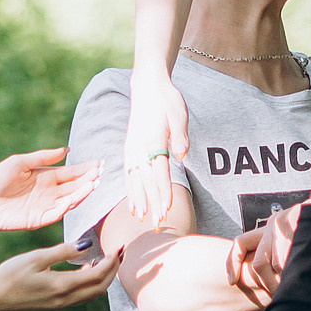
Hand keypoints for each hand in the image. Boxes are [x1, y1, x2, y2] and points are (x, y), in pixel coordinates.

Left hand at [0, 148, 101, 233]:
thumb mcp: (20, 162)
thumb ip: (43, 157)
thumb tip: (66, 150)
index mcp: (46, 177)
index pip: (71, 173)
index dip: (85, 169)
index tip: (99, 163)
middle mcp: (49, 192)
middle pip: (74, 186)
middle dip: (88, 180)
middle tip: (100, 173)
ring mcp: (45, 206)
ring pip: (70, 200)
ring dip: (82, 193)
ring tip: (93, 184)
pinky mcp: (39, 219)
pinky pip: (57, 213)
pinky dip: (67, 206)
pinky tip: (74, 197)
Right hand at [0, 238, 119, 310]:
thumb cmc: (11, 275)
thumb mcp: (36, 258)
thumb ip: (62, 251)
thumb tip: (86, 244)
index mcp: (61, 285)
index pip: (97, 275)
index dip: (111, 262)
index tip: (118, 246)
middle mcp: (65, 299)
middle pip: (100, 288)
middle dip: (114, 271)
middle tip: (120, 253)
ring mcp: (61, 304)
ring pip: (93, 294)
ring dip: (105, 279)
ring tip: (109, 260)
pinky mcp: (56, 305)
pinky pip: (83, 297)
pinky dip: (93, 284)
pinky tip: (88, 270)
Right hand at [124, 71, 189, 225]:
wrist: (147, 86)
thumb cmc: (167, 100)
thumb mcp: (179, 113)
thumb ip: (180, 135)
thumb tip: (182, 154)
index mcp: (153, 140)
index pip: (159, 172)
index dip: (163, 192)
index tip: (166, 210)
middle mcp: (139, 147)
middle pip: (146, 181)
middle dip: (151, 203)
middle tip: (157, 224)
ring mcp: (132, 148)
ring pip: (134, 180)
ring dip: (138, 200)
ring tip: (141, 218)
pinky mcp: (129, 148)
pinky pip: (128, 173)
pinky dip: (129, 189)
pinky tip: (132, 202)